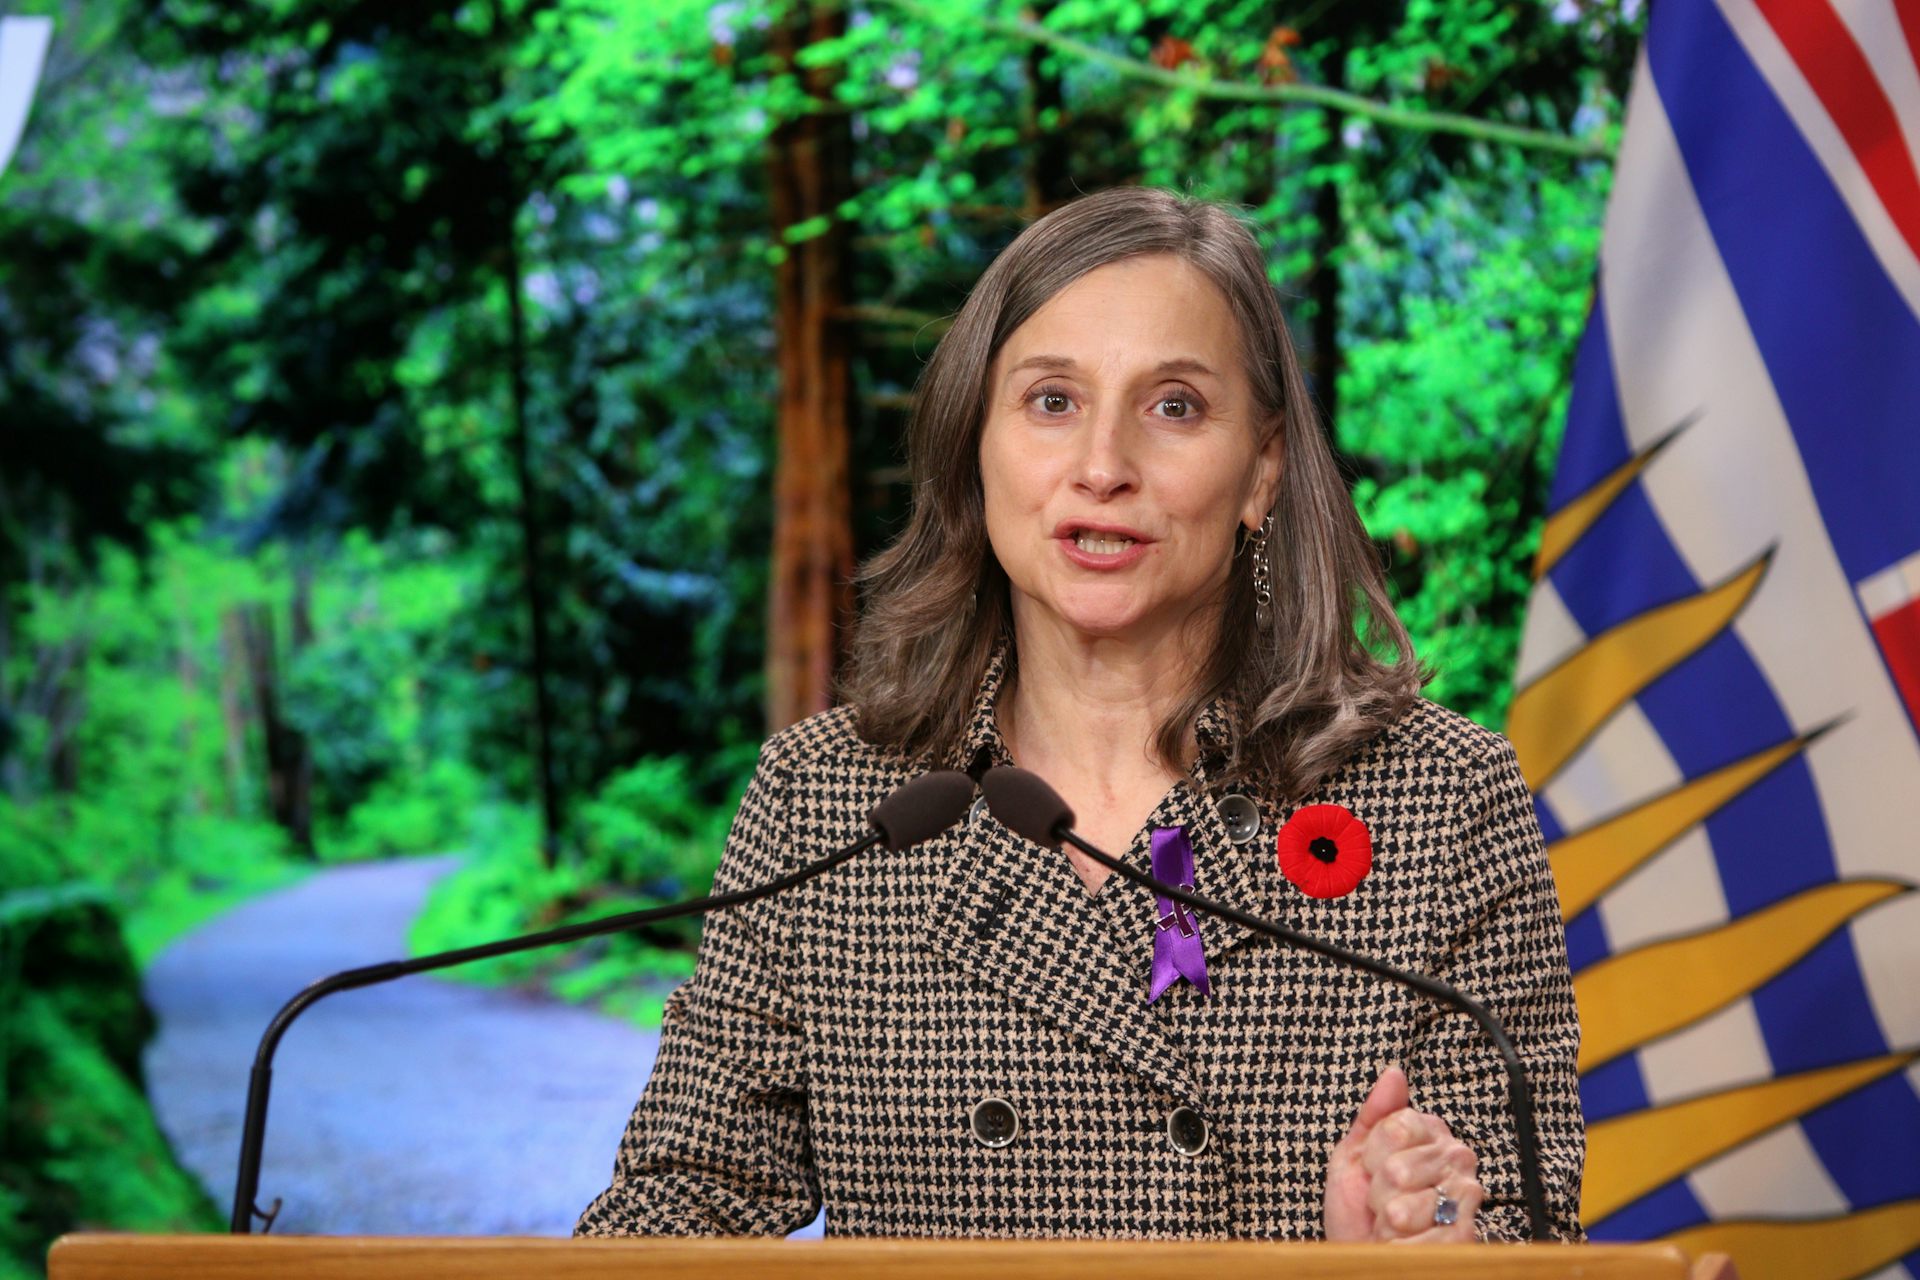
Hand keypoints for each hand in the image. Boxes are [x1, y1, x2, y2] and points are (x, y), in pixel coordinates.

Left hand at [1322, 1064, 1483, 1242]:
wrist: (1364, 1258)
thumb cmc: (1360, 1211)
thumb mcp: (1353, 1156)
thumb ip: (1374, 1114)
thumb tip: (1393, 1074)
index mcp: (1430, 1133)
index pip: (1397, 1126)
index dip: (1372, 1154)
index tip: (1371, 1168)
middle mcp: (1456, 1159)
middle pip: (1398, 1168)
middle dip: (1378, 1193)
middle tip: (1382, 1203)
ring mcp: (1465, 1198)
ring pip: (1407, 1206)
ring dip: (1387, 1223)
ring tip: (1393, 1225)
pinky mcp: (1465, 1236)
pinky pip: (1420, 1238)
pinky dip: (1399, 1247)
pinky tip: (1404, 1243)